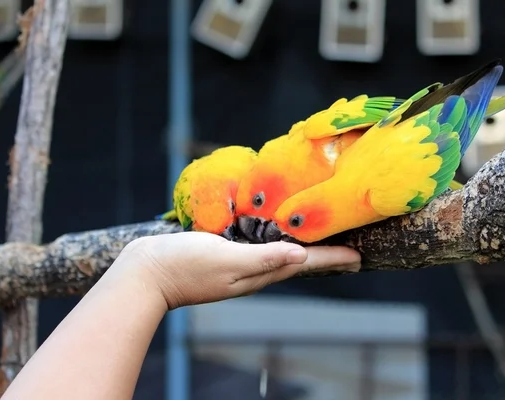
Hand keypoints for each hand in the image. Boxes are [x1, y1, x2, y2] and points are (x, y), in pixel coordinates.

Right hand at [118, 231, 361, 309]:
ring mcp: (239, 264)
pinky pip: (259, 247)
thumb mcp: (225, 259)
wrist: (146, 272)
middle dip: (324, 256)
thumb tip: (299, 256)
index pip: (304, 264)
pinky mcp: (224, 254)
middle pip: (298, 261)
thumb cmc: (184, 266)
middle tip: (347, 247)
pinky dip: (276, 240)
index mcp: (258, 273)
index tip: (358, 256)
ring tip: (319, 239)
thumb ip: (262, 258)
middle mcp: (254, 270)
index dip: (332, 258)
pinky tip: (276, 233)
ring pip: (280, 255)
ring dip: (303, 248)